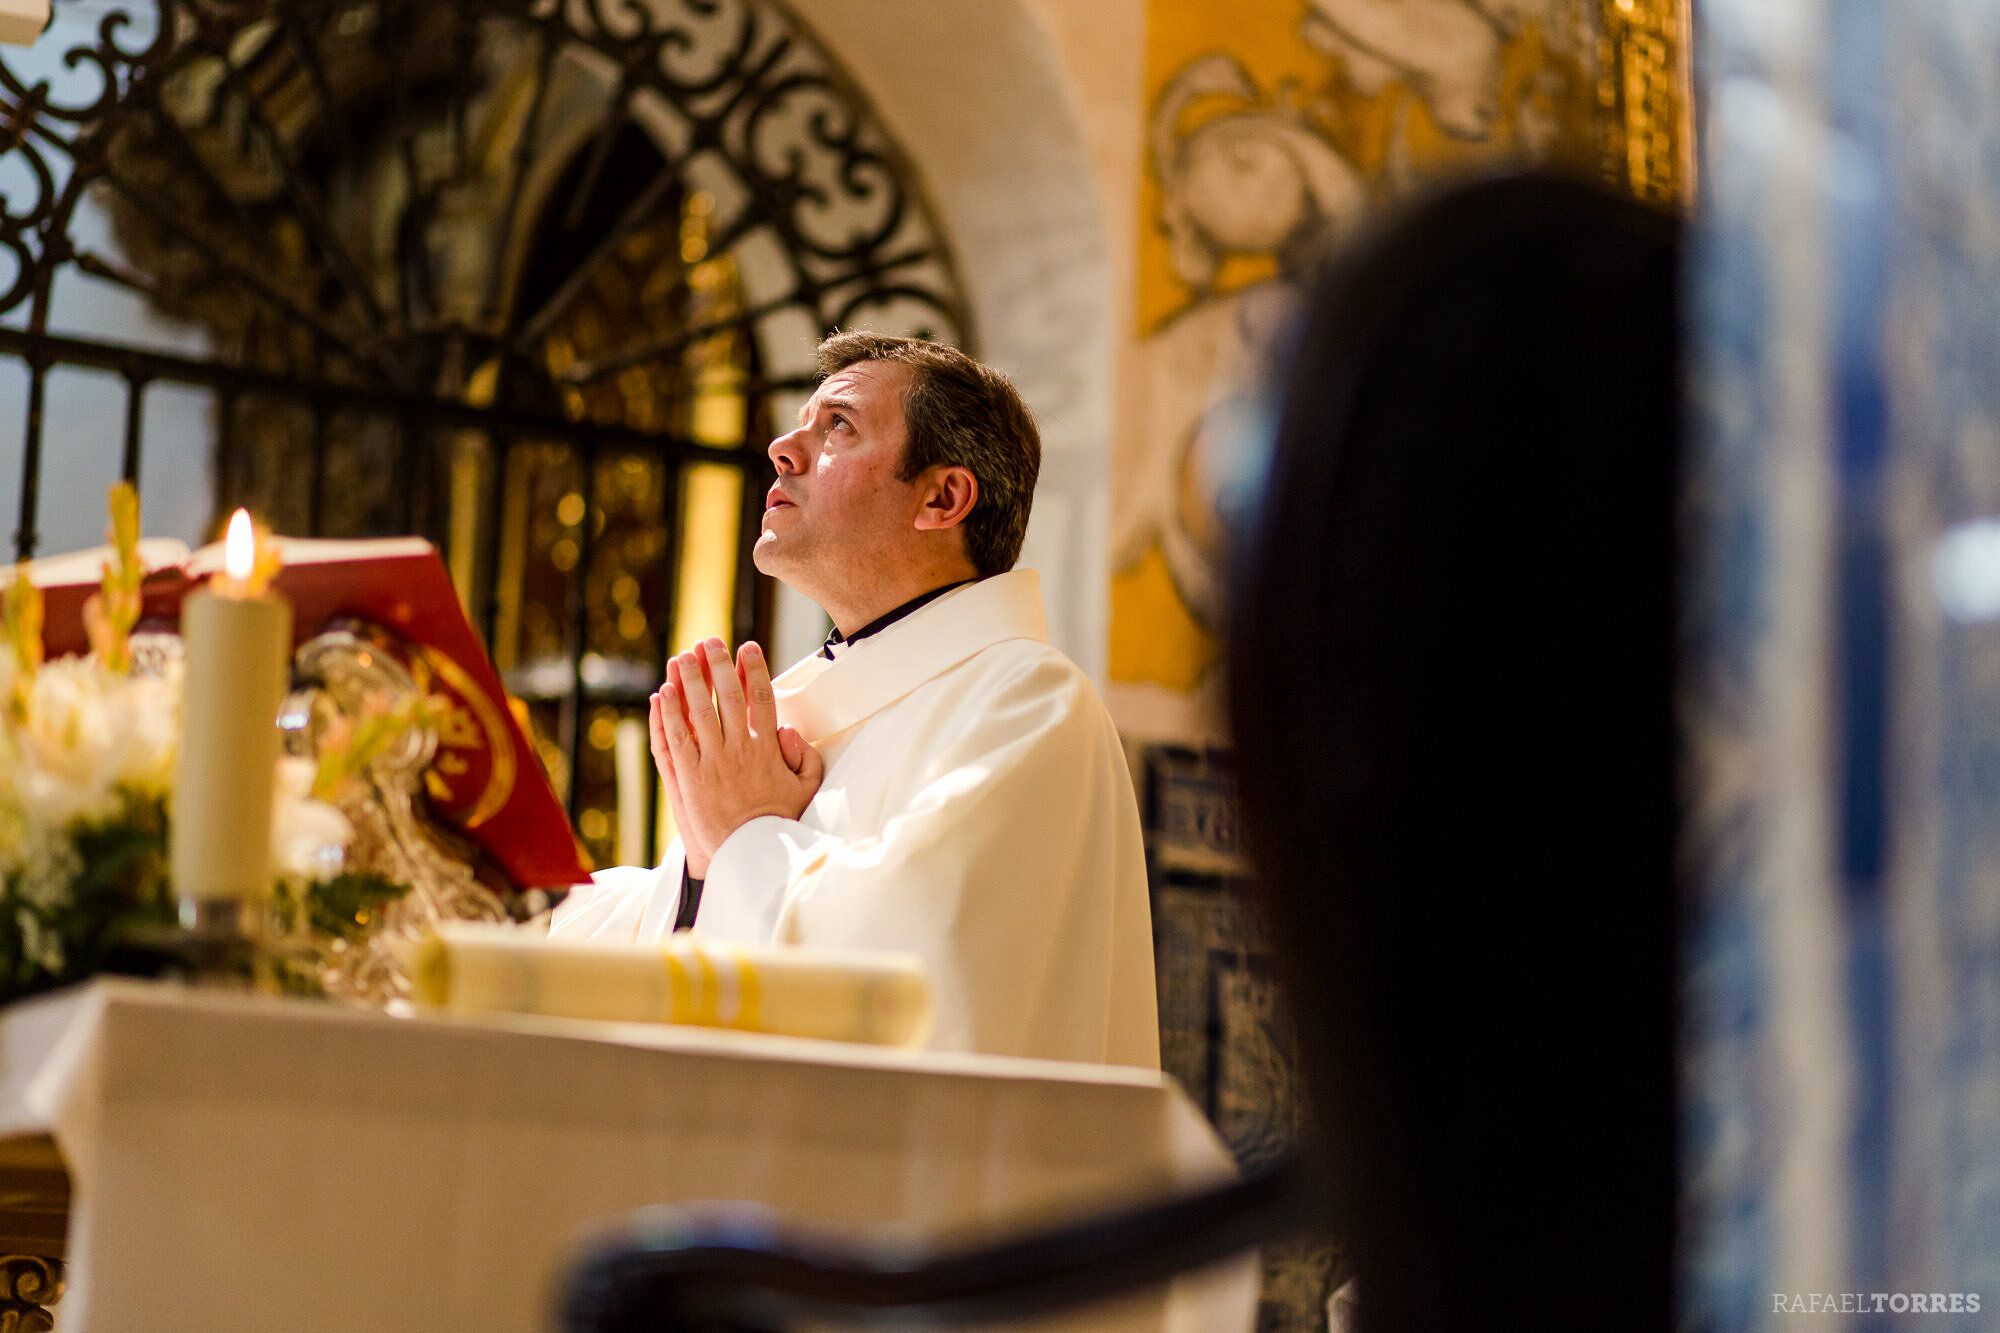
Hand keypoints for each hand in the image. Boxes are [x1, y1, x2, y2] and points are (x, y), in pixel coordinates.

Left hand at [649, 637, 822, 877]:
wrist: (751, 856)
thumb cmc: (780, 824)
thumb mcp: (806, 789)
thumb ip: (803, 756)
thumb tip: (786, 728)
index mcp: (767, 749)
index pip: (761, 699)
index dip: (754, 670)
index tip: (747, 648)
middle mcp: (739, 750)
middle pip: (727, 697)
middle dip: (717, 665)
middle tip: (709, 642)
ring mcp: (712, 763)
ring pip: (698, 711)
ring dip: (689, 681)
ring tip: (681, 656)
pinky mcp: (690, 779)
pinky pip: (676, 739)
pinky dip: (668, 715)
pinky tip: (662, 694)